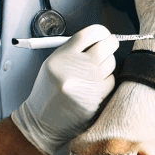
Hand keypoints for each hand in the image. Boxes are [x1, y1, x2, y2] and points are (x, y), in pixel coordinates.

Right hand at [10, 25, 118, 154]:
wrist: (43, 122)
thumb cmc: (48, 93)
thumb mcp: (53, 65)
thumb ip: (74, 51)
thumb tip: (99, 39)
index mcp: (61, 56)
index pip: (89, 34)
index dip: (101, 32)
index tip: (104, 35)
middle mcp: (75, 67)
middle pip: (106, 45)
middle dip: (111, 43)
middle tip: (110, 46)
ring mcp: (87, 82)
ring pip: (111, 63)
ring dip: (107, 65)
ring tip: (94, 73)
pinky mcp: (96, 97)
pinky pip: (111, 82)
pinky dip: (106, 82)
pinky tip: (94, 87)